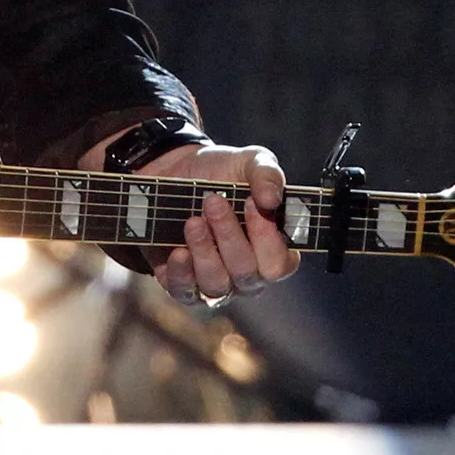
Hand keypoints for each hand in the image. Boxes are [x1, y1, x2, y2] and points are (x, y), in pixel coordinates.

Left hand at [144, 142, 297, 308]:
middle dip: (229, 236)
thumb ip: (267, 174)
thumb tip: (271, 199)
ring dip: (205, 251)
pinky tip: (178, 251)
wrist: (175, 170)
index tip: (250, 203)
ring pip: (217, 284)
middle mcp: (246, 273)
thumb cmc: (221, 172)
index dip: (266, 238)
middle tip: (213, 202)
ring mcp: (215, 282)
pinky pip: (185, 293)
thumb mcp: (248, 162)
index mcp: (270, 249)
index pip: (279, 264)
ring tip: (193, 221)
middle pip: (246, 272)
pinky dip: (182, 273)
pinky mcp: (182, 284)